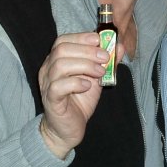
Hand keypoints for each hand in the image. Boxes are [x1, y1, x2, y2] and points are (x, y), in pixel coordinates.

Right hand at [37, 32, 124, 157]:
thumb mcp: (96, 78)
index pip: (63, 40)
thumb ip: (106, 62)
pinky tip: (87, 86)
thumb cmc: (79, 100)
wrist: (68, 129)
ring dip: (85, 65)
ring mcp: (47, 84)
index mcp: (56, 60)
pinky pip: (58, 86)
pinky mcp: (50, 99)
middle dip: (87, 51)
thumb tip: (119, 46)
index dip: (81, 37)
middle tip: (105, 58)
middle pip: (61, 49)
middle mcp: (48, 69)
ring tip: (100, 73)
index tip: (99, 40)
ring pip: (60, 65)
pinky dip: (76, 83)